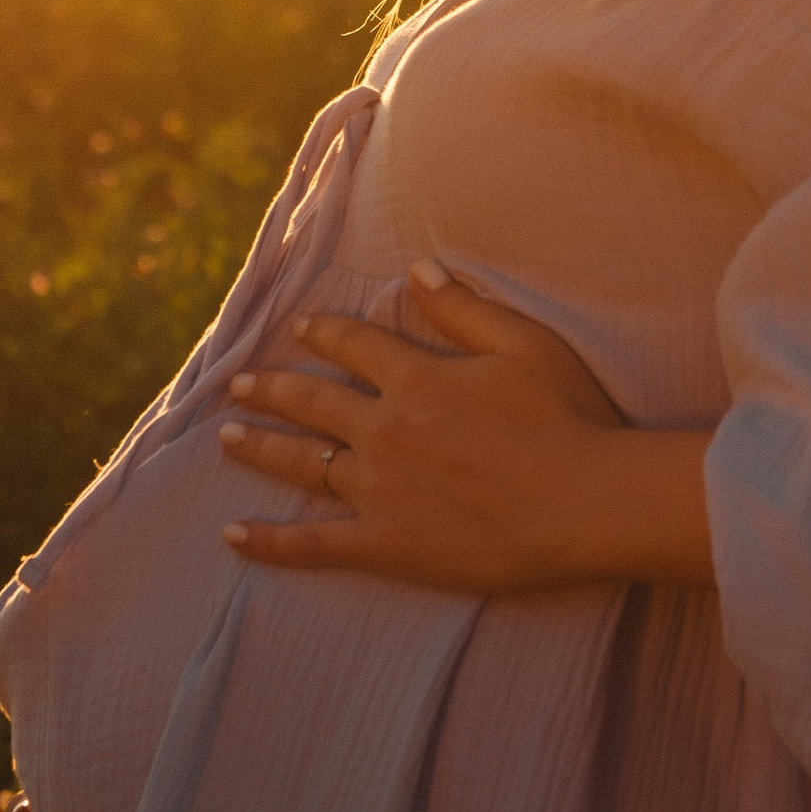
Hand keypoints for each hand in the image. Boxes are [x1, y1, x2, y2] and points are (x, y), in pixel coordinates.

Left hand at [216, 260, 715, 595]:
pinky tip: (233, 536)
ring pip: (302, 464)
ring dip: (259, 447)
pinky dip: (270, 541)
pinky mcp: (387, 544)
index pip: (354, 346)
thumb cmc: (568, 419)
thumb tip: (418, 267)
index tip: (300, 328)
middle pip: (313, 402)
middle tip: (240, 384)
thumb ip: (464, 307)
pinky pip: (315, 544)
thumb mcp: (524, 343)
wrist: (583, 503)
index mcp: (417, 379)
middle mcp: (385, 430)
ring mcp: (380, 490)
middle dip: (273, 389)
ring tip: (226, 437)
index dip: (324, 334)